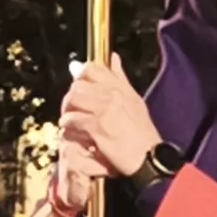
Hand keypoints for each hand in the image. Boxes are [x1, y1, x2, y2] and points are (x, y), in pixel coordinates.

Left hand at [58, 59, 159, 198]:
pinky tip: (71, 130)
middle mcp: (113, 95)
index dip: (81, 74)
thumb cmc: (142, 134)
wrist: (148, 158)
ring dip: (67, 110)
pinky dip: (68, 125)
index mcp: (121, 88)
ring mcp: (104, 110)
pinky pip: (72, 119)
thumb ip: (120, 79)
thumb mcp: (135, 101)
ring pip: (73, 99)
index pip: (93, 68)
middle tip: (72, 106)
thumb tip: (113, 58)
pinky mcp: (96, 127)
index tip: (79, 84)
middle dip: (71, 96)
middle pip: (78, 84)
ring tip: (69, 119)